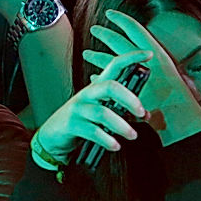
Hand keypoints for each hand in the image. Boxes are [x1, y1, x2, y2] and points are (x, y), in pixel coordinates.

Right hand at [36, 50, 150, 163]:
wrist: (52, 135)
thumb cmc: (80, 120)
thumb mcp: (99, 110)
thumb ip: (121, 110)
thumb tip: (146, 115)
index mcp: (96, 88)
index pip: (114, 66)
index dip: (130, 58)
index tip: (148, 55)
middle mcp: (87, 94)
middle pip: (109, 87)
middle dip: (129, 98)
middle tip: (141, 112)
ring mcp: (78, 109)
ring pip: (102, 112)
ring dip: (121, 125)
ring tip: (132, 135)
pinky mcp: (71, 124)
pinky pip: (93, 131)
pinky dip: (107, 140)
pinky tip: (115, 145)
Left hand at [84, 10, 200, 144]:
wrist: (181, 117)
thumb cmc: (181, 97)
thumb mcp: (172, 75)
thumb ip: (157, 66)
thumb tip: (148, 60)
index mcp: (158, 54)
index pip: (137, 31)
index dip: (123, 20)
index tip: (111, 13)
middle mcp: (146, 61)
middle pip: (119, 42)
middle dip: (105, 35)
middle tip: (93, 29)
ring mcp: (137, 75)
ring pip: (111, 60)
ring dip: (97, 56)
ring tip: (85, 53)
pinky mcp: (129, 90)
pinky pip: (110, 81)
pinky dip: (101, 78)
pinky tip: (93, 78)